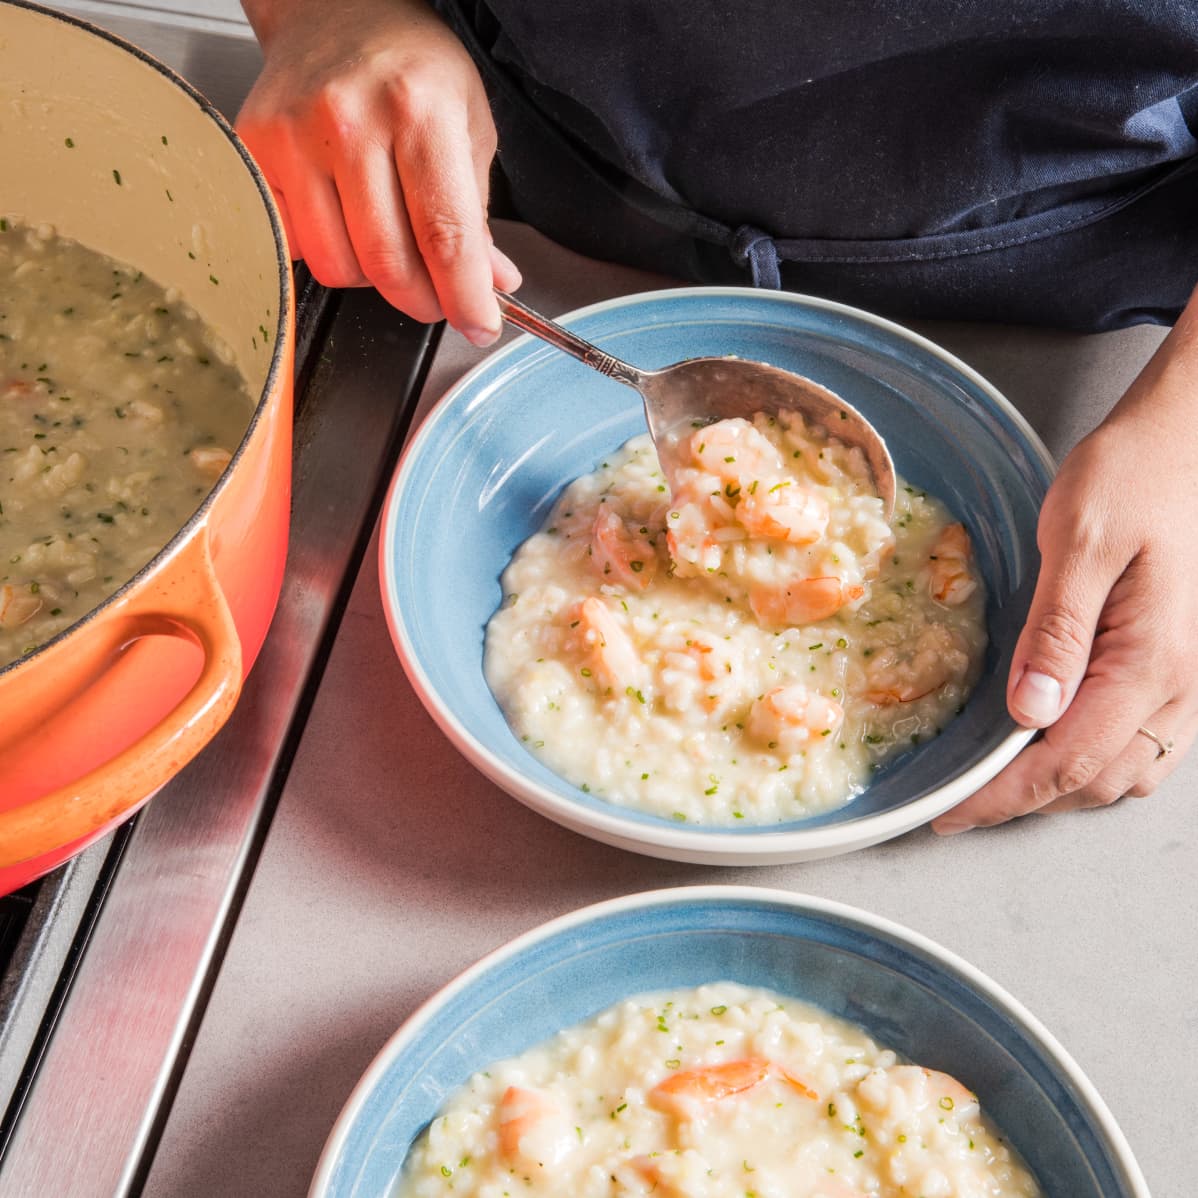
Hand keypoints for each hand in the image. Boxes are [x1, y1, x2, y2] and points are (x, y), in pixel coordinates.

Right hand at [237, 0, 519, 342]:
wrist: (338, 12)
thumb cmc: (410, 66)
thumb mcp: (470, 129)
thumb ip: (476, 216)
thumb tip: (489, 288)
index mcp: (418, 109)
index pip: (445, 236)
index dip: (464, 298)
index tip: (479, 326)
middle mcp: (350, 119)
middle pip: (388, 263)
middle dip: (423, 300)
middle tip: (438, 297)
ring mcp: (295, 135)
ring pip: (339, 266)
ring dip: (373, 278)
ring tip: (390, 243)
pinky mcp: (257, 151)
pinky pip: (296, 245)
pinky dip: (329, 253)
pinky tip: (346, 222)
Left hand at [934, 293, 1197, 832]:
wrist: (1190, 435)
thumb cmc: (1135, 474)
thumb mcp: (1082, 543)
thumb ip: (1057, 633)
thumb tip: (1030, 713)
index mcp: (1152, 660)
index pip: (1068, 760)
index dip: (1004, 796)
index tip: (952, 813)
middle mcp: (1184, 684)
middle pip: (1100, 779)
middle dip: (1029, 799)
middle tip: (964, 798)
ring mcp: (1193, 679)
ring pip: (1130, 769)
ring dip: (1066, 785)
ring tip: (1002, 778)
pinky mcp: (1187, 663)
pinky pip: (1148, 741)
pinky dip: (1099, 759)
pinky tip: (1060, 740)